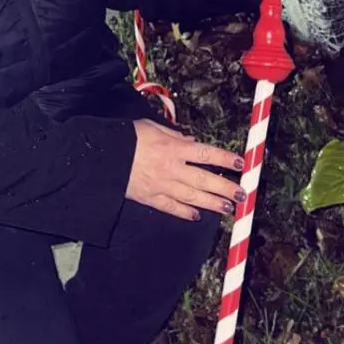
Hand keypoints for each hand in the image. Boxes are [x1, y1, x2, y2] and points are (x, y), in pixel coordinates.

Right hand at [126, 119, 245, 220]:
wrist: (101, 156)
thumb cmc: (126, 137)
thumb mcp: (152, 127)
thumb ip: (174, 135)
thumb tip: (192, 141)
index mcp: (173, 148)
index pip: (206, 154)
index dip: (225, 159)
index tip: (240, 163)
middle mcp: (171, 168)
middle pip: (204, 180)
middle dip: (226, 188)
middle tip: (242, 194)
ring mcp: (161, 185)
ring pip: (192, 197)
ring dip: (213, 204)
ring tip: (229, 208)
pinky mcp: (149, 198)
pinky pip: (171, 207)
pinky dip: (185, 213)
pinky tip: (196, 216)